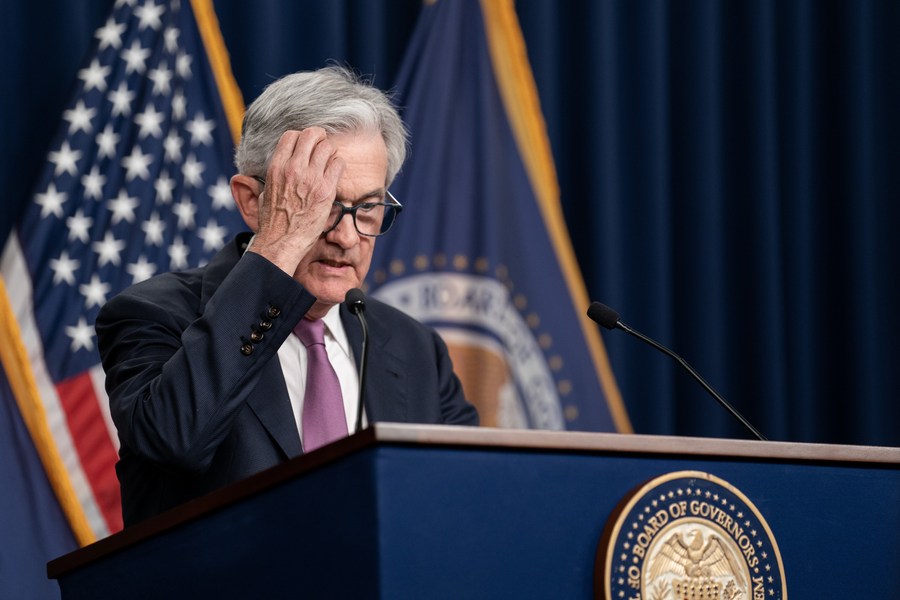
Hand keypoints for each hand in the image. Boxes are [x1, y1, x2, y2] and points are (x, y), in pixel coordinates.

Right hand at [250, 128, 344, 273]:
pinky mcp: (326, 190)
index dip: (302, 137)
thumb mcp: (264, 193)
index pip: (292, 135)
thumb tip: (272, 171)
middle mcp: (293, 168)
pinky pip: (338, 164)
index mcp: (277, 167)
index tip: (306, 145)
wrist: (281, 242)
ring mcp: (311, 178)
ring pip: (327, 147)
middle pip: (312, 135)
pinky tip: (334, 174)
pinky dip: (338, 165)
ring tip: (329, 162)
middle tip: (322, 147)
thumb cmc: (272, 221)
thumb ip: (272, 176)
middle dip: (319, 138)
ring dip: (330, 151)